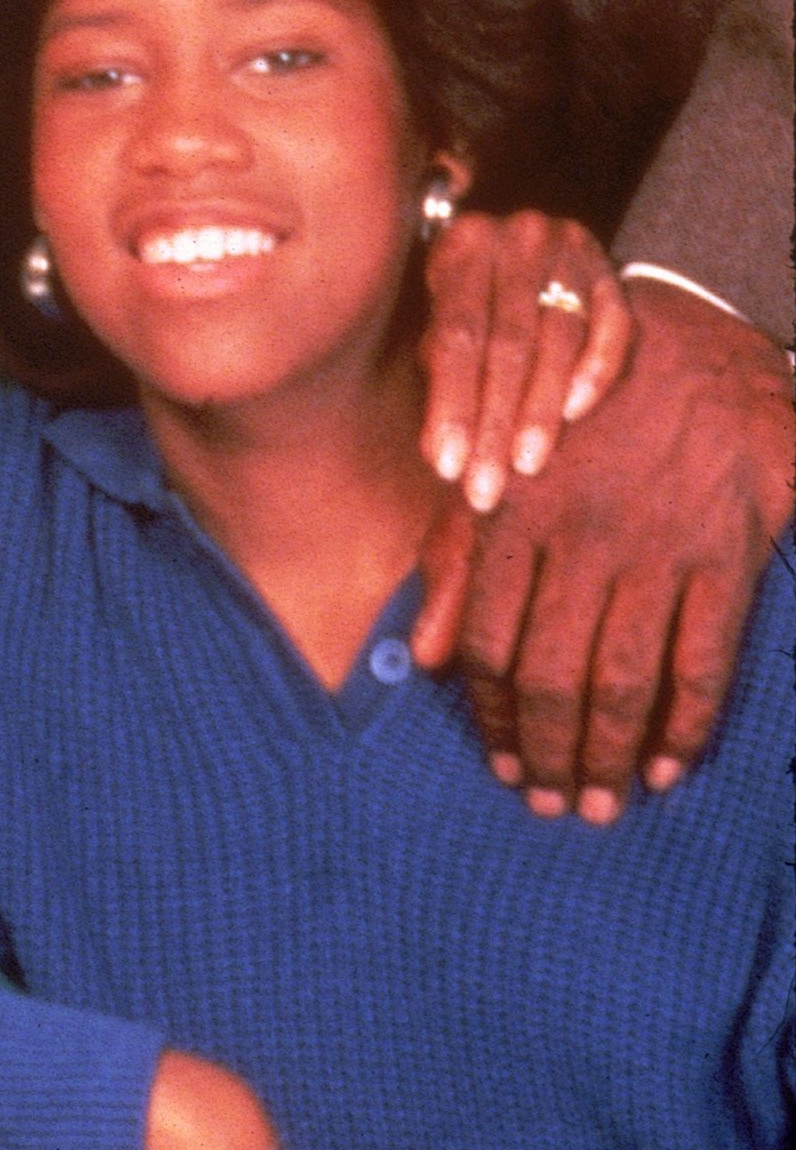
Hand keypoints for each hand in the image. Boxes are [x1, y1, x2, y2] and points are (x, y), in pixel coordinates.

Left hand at [415, 207, 626, 507]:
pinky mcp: (610, 271)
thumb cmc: (468, 296)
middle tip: (485, 486)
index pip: (457, 336)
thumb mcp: (440, 314)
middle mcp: (519, 237)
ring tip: (526, 465)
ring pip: (559, 338)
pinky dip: (595, 371)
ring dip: (541, 409)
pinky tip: (575, 414)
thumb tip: (442, 455)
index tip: (446, 467)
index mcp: (464, 244)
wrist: (515, 240)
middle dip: (494, 422)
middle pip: (507, 342)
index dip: (451, 404)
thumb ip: (439, 372)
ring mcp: (571, 250)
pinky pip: (613, 326)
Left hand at [415, 273, 792, 817]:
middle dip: (544, 752)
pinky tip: (668, 766)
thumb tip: (424, 659)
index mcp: (516, 513)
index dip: (491, 715)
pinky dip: (685, 724)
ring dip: (607, 755)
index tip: (495, 761)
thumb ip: (458, 557)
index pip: (490, 643)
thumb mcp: (502, 462)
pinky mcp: (726, 552)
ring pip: (623, 680)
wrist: (702, 346)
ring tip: (598, 802)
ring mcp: (656, 546)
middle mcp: (580, 536)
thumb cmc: (581, 411)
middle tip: (546, 804)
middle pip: (552, 675)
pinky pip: (703, 660)